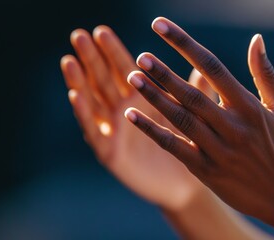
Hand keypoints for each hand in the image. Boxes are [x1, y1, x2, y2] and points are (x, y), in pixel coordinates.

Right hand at [60, 25, 209, 209]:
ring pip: (94, 103)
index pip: (124, 69)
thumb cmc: (187, 145)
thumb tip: (203, 66)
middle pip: (104, 80)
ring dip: (81, 82)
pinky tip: (76, 97)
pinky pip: (96, 132)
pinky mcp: (110, 153)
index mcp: (141, 99)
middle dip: (92, 59)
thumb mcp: (189, 116)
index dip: (113, 51)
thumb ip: (193, 92)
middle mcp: (123, 111)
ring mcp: (114, 131)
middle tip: (80, 36)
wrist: (183, 184)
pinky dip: (86, 115)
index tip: (102, 31)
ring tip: (70, 61)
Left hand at [124, 17, 273, 229]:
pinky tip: (131, 116)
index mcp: (249, 107)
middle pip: (192, 94)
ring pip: (181, 119)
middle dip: (164, 73)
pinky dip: (152, 131)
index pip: (212, 67)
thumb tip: (256, 39)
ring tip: (133, 77)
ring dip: (155, 97)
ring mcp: (218, 150)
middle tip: (141, 57)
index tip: (160, 26)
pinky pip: (174, 147)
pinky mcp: (206, 170)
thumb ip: (265, 74)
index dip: (184, 44)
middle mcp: (232, 126)